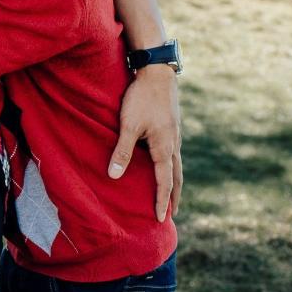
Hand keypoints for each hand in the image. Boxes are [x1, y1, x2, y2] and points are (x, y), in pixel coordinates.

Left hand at [108, 64, 181, 221]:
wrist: (157, 72)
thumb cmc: (141, 98)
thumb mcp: (128, 125)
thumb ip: (122, 151)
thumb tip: (114, 176)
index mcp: (165, 148)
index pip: (164, 182)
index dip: (161, 201)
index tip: (161, 218)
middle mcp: (174, 144)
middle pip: (176, 177)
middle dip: (174, 196)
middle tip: (172, 213)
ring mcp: (175, 135)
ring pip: (176, 164)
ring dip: (174, 182)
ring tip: (171, 194)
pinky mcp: (171, 126)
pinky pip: (173, 153)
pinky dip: (171, 166)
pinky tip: (164, 164)